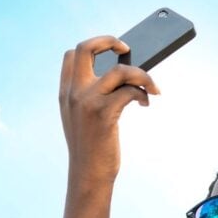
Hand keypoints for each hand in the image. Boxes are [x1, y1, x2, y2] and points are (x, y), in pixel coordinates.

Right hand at [59, 36, 159, 185]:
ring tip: (152, 88)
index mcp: (65, 93)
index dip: (93, 47)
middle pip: (85, 48)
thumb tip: (123, 79)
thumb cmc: (93, 150)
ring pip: (119, 70)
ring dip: (142, 75)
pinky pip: (130, 91)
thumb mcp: (82, 120)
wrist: (88, 175)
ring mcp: (87, 101)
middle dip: (109, 41)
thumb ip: (91, 97)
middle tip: (127, 49)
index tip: (112, 52)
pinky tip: (146, 103)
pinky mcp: (104, 113)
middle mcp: (73, 93)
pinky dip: (143, 93)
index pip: (71, 55)